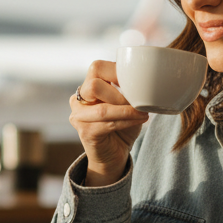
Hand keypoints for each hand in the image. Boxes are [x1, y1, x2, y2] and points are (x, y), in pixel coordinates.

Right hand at [69, 59, 148, 186]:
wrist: (114, 155)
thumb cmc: (122, 125)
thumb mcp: (126, 102)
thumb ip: (127, 88)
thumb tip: (144, 76)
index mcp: (87, 86)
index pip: (97, 68)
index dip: (117, 72)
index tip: (136, 81)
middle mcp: (78, 100)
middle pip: (94, 85)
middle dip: (119, 94)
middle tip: (137, 101)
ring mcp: (79, 116)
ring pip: (103, 109)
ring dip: (127, 111)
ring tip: (143, 112)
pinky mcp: (85, 132)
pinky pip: (108, 124)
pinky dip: (126, 121)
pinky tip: (140, 120)